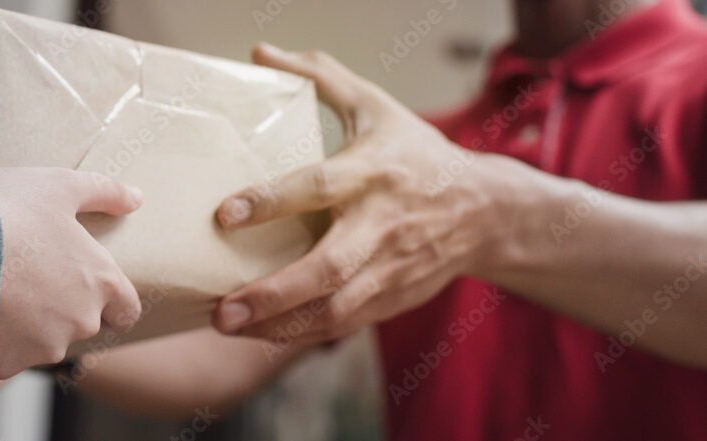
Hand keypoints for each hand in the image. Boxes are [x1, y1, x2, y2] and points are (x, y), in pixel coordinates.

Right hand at [0, 168, 143, 378]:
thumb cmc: (2, 212)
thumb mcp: (58, 185)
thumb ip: (104, 192)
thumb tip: (136, 198)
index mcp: (100, 282)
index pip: (126, 311)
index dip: (111, 302)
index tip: (89, 289)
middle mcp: (80, 322)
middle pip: (81, 324)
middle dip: (61, 306)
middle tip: (28, 277)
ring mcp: (42, 347)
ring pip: (42, 341)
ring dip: (27, 323)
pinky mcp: (5, 365)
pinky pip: (5, 355)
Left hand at [212, 44, 503, 343]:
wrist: (485, 212)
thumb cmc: (417, 154)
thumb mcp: (375, 106)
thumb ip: (319, 77)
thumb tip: (261, 53)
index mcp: (374, 172)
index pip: (319, 187)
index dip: (272, 201)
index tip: (225, 214)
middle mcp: (382, 224)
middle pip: (327, 267)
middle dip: (273, 293)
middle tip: (221, 308)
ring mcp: (390, 268)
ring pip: (334, 309)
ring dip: (280, 325)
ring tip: (229, 326)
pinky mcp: (393, 297)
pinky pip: (344, 324)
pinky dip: (301, 334)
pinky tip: (261, 333)